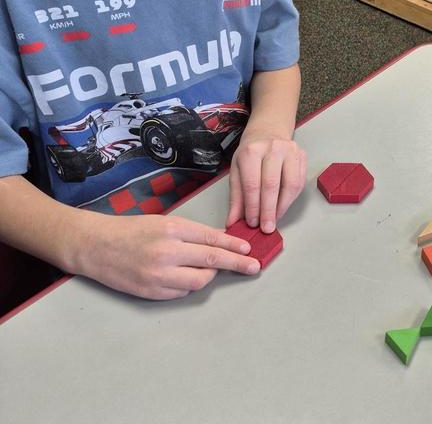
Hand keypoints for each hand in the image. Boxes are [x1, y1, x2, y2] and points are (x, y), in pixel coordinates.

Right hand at [76, 213, 258, 299]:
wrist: (96, 246)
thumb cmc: (131, 230)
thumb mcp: (164, 222)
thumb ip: (192, 233)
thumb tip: (221, 242)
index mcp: (172, 229)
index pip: (212, 238)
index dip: (234, 246)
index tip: (248, 250)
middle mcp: (166, 252)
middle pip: (212, 260)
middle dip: (237, 264)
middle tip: (253, 266)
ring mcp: (157, 274)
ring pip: (199, 281)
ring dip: (210, 276)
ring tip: (210, 269)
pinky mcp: (150, 292)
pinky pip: (181, 292)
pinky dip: (189, 285)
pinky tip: (185, 276)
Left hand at [227, 135, 306, 232]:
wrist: (268, 131)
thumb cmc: (250, 154)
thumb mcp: (237, 171)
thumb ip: (236, 197)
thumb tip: (233, 223)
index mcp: (251, 151)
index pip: (252, 184)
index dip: (253, 207)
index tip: (252, 223)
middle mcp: (273, 148)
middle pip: (272, 185)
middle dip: (268, 210)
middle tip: (266, 228)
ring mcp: (291, 151)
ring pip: (290, 185)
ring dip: (283, 206)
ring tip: (275, 220)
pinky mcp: (302, 155)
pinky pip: (300, 182)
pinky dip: (291, 198)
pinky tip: (283, 207)